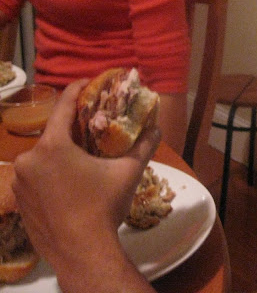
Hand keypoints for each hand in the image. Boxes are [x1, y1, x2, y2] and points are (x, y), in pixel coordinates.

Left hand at [11, 80, 160, 274]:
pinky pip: (37, 178)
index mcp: (52, 146)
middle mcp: (29, 160)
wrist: (82, 253)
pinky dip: (53, 174)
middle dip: (74, 129)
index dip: (78, 90)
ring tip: (85, 160)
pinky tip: (72, 185)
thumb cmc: (104, 206)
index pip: (64, 106)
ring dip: (62, 153)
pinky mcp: (20, 202)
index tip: (90, 82)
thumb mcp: (128, 172)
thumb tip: (157, 127)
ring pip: (44, 157)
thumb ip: (143, 145)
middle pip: (53, 133)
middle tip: (95, 128)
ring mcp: (21, 183)